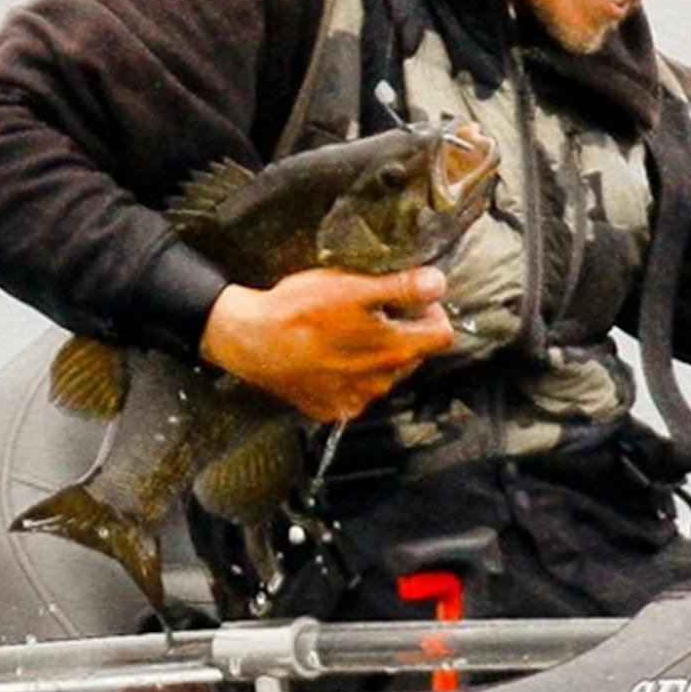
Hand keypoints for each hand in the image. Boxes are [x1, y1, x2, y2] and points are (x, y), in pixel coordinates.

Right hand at [199, 266, 454, 421]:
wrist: (247, 340)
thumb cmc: (298, 311)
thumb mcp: (352, 288)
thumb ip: (402, 288)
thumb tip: (438, 283)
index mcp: (395, 350)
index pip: (443, 336)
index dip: (432, 313)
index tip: (415, 301)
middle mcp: (383, 382)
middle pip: (415, 354)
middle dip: (403, 332)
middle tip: (374, 312)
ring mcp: (357, 399)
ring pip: (386, 374)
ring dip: (377, 354)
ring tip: (347, 332)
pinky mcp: (333, 409)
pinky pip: (356, 391)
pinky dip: (351, 374)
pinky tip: (330, 356)